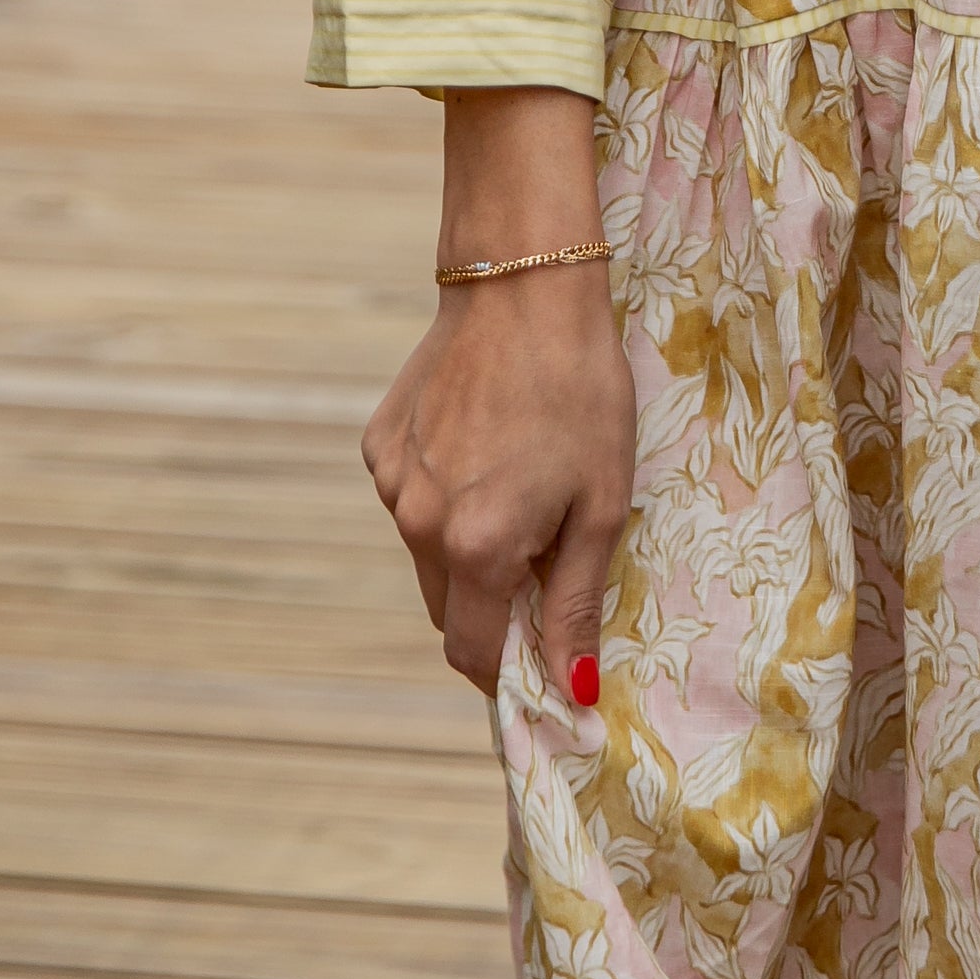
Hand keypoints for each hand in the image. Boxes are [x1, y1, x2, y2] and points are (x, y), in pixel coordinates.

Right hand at [361, 88, 635, 697]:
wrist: (525, 288)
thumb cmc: (582, 394)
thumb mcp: (601, 504)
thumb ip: (574, 603)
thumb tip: (572, 690)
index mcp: (475, 547)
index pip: (473, 655)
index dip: (509, 671)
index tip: (544, 658)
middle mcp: (417, 524)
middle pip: (447, 610)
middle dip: (492, 609)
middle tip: (546, 563)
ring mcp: (391, 482)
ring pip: (427, 555)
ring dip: (468, 551)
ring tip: (522, 487)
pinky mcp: (378, 444)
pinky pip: (412, 500)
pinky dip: (445, 499)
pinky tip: (486, 448)